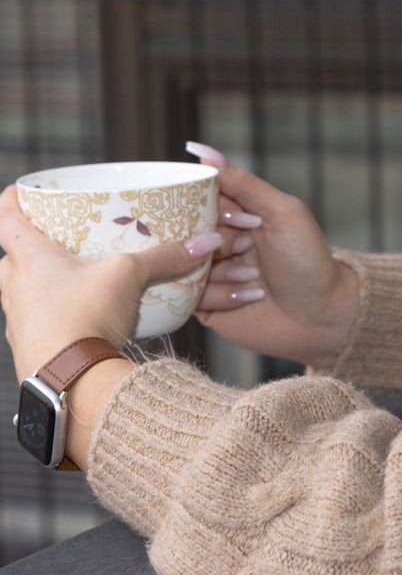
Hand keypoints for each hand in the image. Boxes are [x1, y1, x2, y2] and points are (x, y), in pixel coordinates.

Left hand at [0, 184, 221, 382]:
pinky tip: (81, 312)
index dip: (13, 200)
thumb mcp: (130, 276)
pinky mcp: (30, 348)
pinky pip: (37, 320)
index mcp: (28, 259)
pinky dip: (54, 311)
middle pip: (9, 256)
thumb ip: (167, 257)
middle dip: (29, 244)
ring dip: (40, 280)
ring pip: (20, 289)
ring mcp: (18, 320)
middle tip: (57, 235)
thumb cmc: (84, 317)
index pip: (4, 218)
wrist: (69, 383)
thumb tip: (207, 241)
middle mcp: (14, 287)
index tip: (24, 191)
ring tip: (73, 273)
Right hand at [185, 143, 358, 370]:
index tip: (243, 220)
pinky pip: (188, 295)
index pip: (198, 197)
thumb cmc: (307, 259)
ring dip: (223, 270)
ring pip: (184, 263)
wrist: (320, 314)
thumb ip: (244, 183)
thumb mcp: (282, 212)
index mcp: (235, 212)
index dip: (214, 208)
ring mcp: (207, 272)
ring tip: (255, 275)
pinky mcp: (202, 305)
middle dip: (220, 241)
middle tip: (249, 248)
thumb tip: (203, 153)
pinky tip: (251, 295)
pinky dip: (222, 295)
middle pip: (187, 230)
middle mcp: (217, 240)